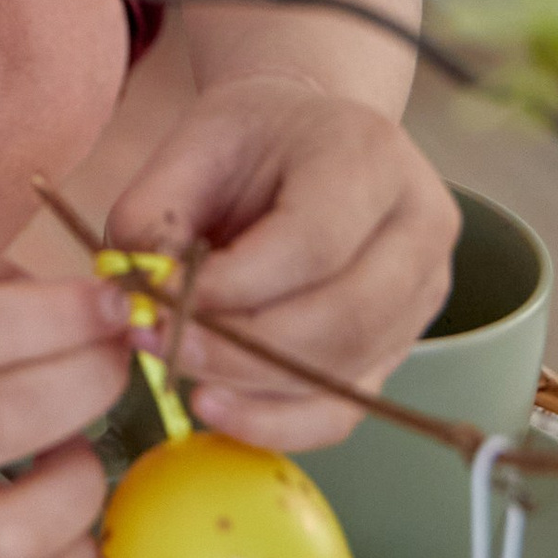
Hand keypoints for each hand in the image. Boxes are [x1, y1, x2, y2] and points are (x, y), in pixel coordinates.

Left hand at [107, 78, 458, 449]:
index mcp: (369, 155)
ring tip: (175, 367)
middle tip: (158, 343)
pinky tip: (217, 407)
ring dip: (250, 388)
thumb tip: (134, 303)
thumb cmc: (247, 139)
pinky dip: (276, 422)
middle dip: (239, 349)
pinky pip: (344, 407)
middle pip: (341, 320)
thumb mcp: (188, 146)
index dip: (230, 287)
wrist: (306, 135)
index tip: (156, 298)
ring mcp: (423, 291)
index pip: (312, 244)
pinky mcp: (402, 343)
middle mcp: (418, 224)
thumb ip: (153, 217)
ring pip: (344, 373)